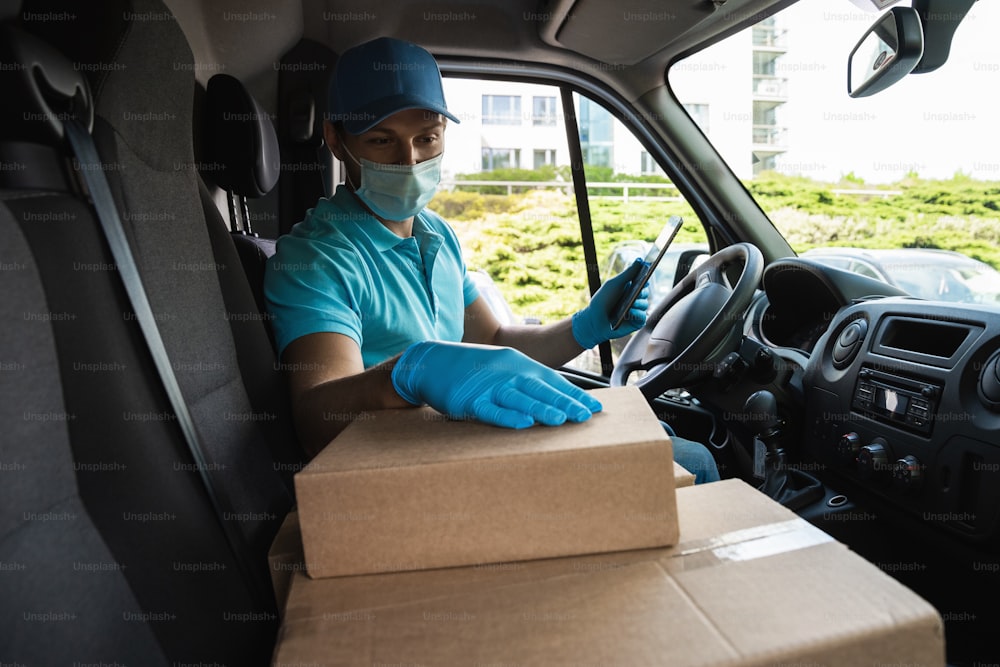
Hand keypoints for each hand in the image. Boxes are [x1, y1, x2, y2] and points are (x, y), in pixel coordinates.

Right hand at [391, 341, 601, 428]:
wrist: (432, 361)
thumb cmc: (473, 368)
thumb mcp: (503, 367)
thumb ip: (528, 380)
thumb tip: (557, 398)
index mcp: (519, 364)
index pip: (553, 380)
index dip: (573, 395)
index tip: (595, 409)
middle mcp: (507, 373)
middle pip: (541, 389)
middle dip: (565, 403)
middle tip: (585, 416)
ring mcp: (488, 387)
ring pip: (520, 398)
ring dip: (542, 409)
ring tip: (561, 420)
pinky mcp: (468, 401)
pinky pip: (491, 410)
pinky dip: (507, 416)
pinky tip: (523, 423)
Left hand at [571, 257, 648, 349]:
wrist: (593, 320)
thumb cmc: (602, 300)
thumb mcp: (614, 284)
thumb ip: (628, 273)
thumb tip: (640, 260)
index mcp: (629, 288)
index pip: (643, 282)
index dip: (645, 279)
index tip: (645, 276)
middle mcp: (634, 299)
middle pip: (645, 293)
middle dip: (642, 292)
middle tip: (636, 292)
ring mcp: (635, 311)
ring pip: (645, 305)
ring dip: (638, 303)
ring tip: (629, 305)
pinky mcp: (635, 322)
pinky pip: (642, 317)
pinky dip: (637, 313)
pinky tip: (629, 312)